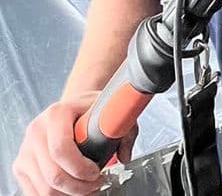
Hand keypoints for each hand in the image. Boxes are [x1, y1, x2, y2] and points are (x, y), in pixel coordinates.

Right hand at [13, 92, 133, 194]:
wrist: (71, 110)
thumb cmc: (89, 111)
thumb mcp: (110, 110)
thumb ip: (124, 129)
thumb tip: (125, 156)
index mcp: (56, 113)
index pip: (61, 149)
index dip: (81, 168)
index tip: (98, 173)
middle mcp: (36, 130)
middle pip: (53, 175)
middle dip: (79, 187)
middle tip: (96, 184)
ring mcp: (26, 150)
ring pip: (44, 189)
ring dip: (69, 194)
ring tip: (86, 187)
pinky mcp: (21, 166)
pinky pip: (35, 193)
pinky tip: (71, 190)